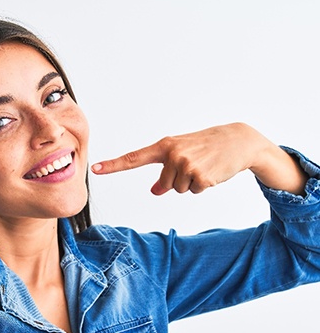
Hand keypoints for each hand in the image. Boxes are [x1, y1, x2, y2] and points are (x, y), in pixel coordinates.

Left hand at [91, 122, 307, 195]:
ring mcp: (186, 165)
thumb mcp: (182, 155)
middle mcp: (172, 154)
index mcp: (164, 146)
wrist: (238, 140)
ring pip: (179, 190)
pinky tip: (212, 172)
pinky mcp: (201, 176)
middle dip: (179, 180)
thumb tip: (154, 191)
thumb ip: (165, 171)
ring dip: (191, 183)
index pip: (134, 158)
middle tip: (195, 164)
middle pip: (165, 185)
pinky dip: (203, 186)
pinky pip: (194, 192)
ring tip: (204, 166)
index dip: (114, 165)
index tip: (95, 169)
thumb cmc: (206, 147)